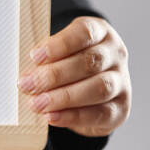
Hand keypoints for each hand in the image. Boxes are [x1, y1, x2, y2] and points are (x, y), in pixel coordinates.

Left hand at [18, 16, 130, 136]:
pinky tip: (51, 117)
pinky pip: (100, 113)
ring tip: (37, 103)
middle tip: (27, 85)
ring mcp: (122, 81)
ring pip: (98, 88)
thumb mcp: (57, 53)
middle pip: (89, 62)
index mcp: (100, 32)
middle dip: (54, 75)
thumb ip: (46, 59)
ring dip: (63, 97)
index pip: (84, 32)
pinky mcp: (121, 108)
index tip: (35, 56)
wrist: (90, 93)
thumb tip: (27, 75)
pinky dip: (73, 116)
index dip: (59, 44)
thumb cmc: (67, 64)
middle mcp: (115, 54)